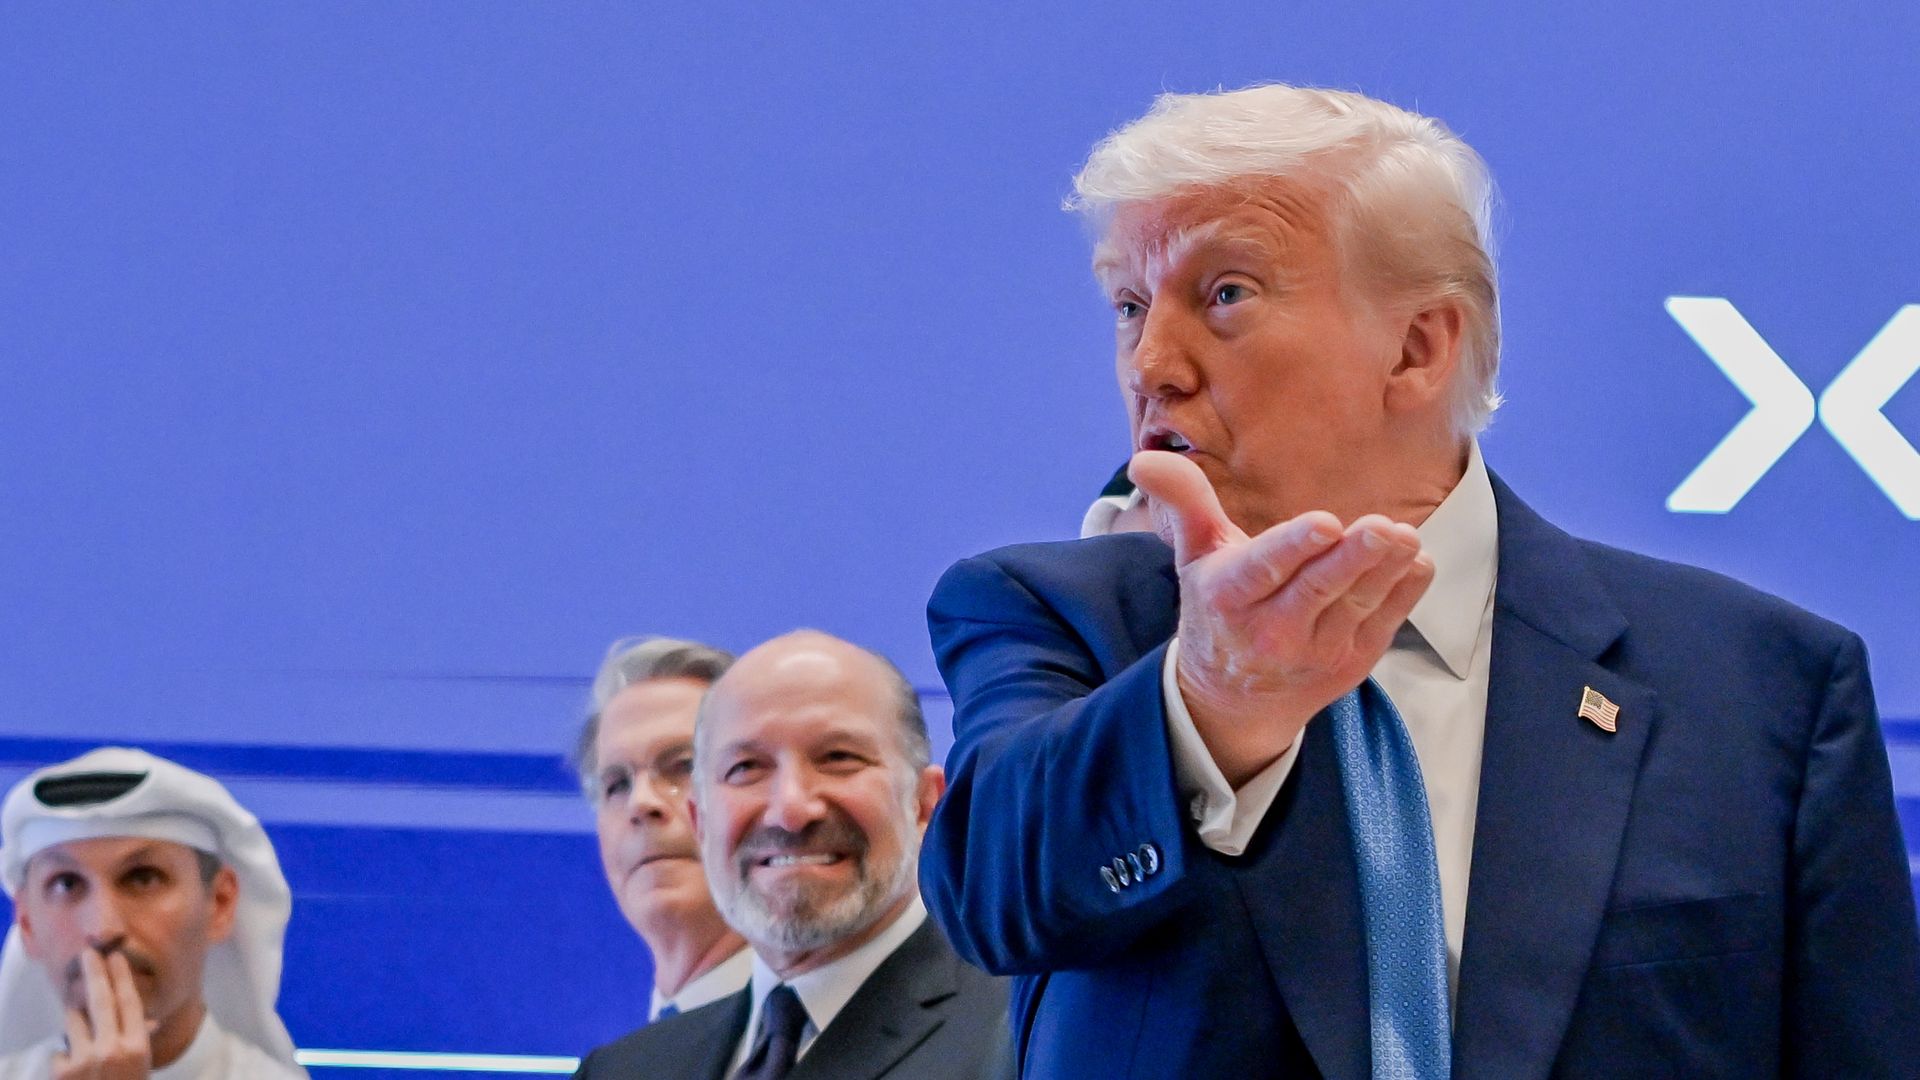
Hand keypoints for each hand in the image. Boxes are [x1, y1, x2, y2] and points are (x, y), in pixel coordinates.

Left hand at [52, 950, 151, 1079]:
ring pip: (75, 1021)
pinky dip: (67, 1053)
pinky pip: (62, 1048)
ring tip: (84, 1033)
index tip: (116, 957)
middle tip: (88, 952)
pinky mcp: (63, 1070)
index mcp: (138, 1047)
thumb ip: (138, 1041)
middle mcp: (113, 1049)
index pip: (130, 1002)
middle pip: (102, 999)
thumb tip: (145, 1020)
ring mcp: (86, 1059)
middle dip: (95, 972)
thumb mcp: (141, 1067)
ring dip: (76, 1021)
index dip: (122, 977)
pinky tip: (76, 1067)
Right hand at [1129, 450, 1433, 785]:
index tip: (1325, 523)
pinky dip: (1404, 593)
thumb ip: (1184, 503)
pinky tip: (1416, 562)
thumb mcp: (1194, 557)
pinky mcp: (1352, 661)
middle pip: (1318, 588)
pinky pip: (1384, 622)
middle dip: (1353, 556)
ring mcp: (1317, 650)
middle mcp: (1272, 629)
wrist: (1234, 699)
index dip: (1294, 547)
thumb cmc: (1218, 610)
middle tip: (1384, 527)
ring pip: (1357, 604)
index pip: (1263, 569)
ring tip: (1405, 537)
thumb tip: (1143, 458)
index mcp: (1228, 596)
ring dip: (1385, 570)